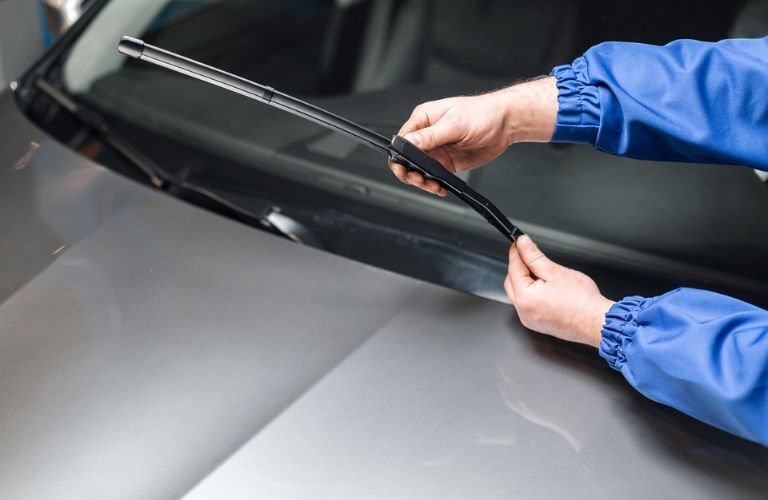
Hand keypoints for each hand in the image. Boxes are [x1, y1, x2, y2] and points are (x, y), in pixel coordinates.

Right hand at [388, 76, 557, 195]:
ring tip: (432, 185)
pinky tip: (440, 187)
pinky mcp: (446, 163)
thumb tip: (409, 142)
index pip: (402, 139)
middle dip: (408, 172)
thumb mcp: (455, 124)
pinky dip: (434, 185)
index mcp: (423, 119)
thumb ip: (430, 135)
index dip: (399, 156)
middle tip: (418, 179)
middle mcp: (427, 136)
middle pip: (406, 158)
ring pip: (418, 171)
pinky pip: (433, 177)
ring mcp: (436, 150)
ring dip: (421, 181)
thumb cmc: (483, 114)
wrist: (505, 124)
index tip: (405, 167)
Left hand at [504, 235, 614, 347]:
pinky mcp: (538, 324)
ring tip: (542, 271)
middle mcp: (523, 312)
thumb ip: (534, 257)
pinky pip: (529, 305)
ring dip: (526, 281)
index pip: (513, 269)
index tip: (519, 243)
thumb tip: (523, 244)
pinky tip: (546, 287)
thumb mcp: (555, 272)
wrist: (597, 322)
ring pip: (519, 294)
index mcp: (525, 298)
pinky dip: (532, 294)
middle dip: (519, 267)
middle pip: (512, 282)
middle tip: (529, 254)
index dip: (516, 253)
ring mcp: (530, 320)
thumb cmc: (582, 301)